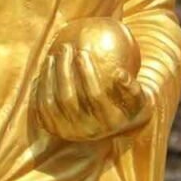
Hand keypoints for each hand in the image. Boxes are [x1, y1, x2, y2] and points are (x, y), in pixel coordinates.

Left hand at [34, 42, 151, 141]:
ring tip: (54, 56)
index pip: (95, 96)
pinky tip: (45, 69)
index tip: (82, 52)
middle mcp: (88, 131)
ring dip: (50, 76)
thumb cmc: (129, 107)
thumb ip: (133, 88)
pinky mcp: (54, 129)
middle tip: (65, 48)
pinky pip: (41, 107)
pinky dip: (40, 87)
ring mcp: (69, 132)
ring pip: (52, 102)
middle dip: (64, 70)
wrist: (112, 128)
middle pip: (69, 98)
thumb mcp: (140, 101)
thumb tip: (118, 73)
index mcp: (109, 123)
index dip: (87, 73)